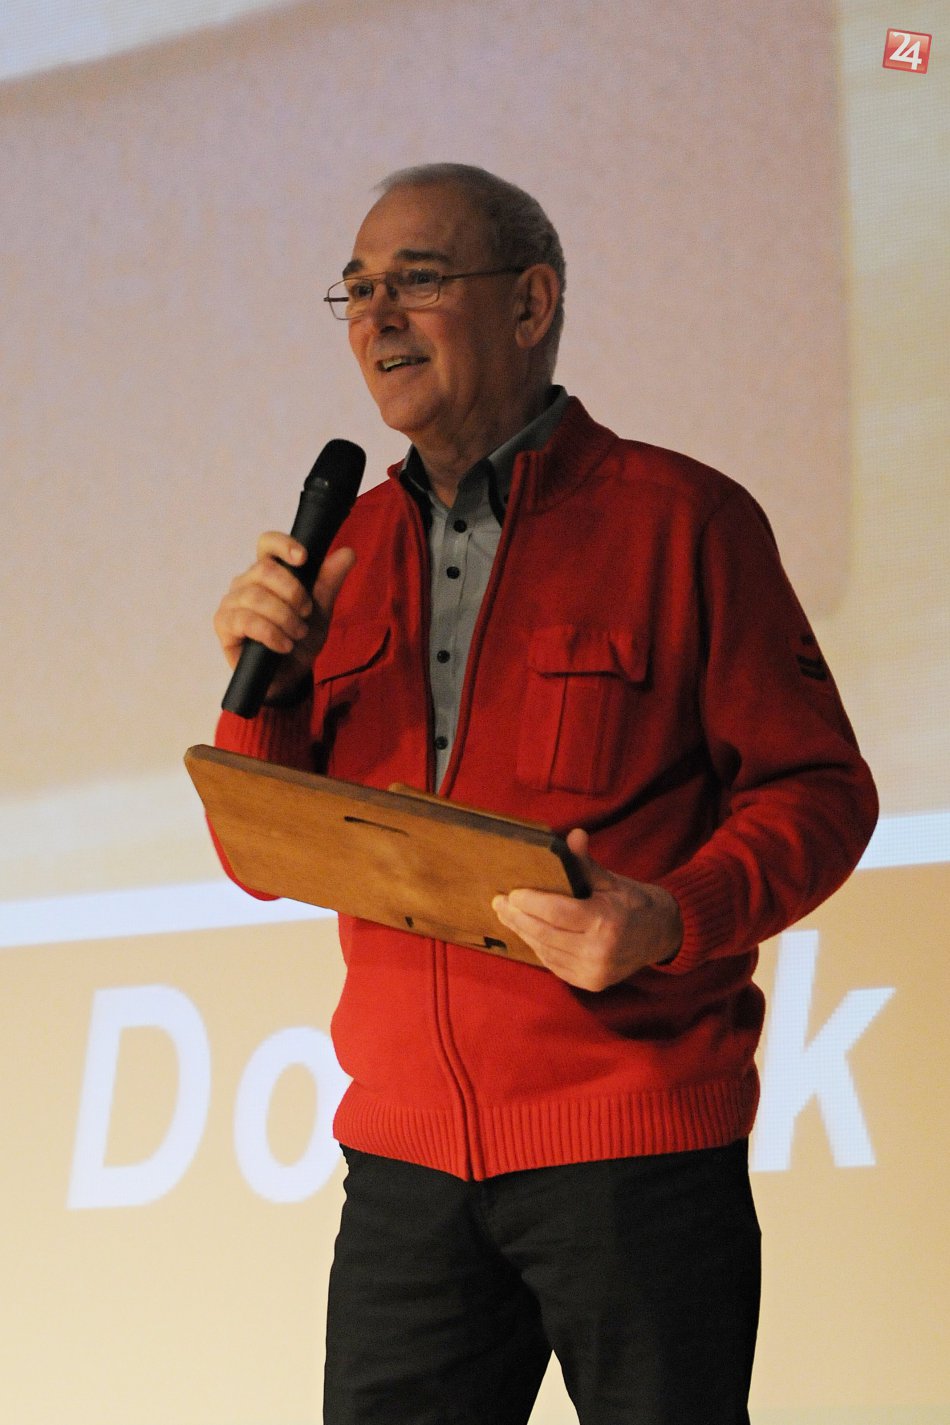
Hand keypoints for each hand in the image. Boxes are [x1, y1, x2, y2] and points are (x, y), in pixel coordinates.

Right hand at [213, 532, 355, 701]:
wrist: (289, 676)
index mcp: (268, 571)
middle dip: (292, 592)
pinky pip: (245, 620)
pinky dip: (270, 634)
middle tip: (306, 614)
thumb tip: (348, 553)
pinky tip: (284, 645)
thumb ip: (329, 582)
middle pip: (264, 569)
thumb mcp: (320, 611)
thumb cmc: (300, 639)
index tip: (303, 559)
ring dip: (284, 617)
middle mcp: (246, 582)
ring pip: (255, 596)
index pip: (267, 543)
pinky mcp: (224, 625)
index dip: (283, 545)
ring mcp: (232, 602)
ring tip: (297, 634)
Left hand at [492, 829, 682, 990]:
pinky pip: (554, 964)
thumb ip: (586, 863)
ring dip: (523, 932)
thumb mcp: (612, 880)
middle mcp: (598, 952)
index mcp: (606, 922)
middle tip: (499, 902)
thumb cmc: (633, 903)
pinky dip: (539, 947)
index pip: (556, 912)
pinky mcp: (590, 983)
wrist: (661, 936)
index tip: (511, 892)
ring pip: (545, 951)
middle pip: (544, 933)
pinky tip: (528, 932)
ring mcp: (594, 972)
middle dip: (517, 917)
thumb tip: (573, 835)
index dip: (529, 903)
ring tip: (507, 915)